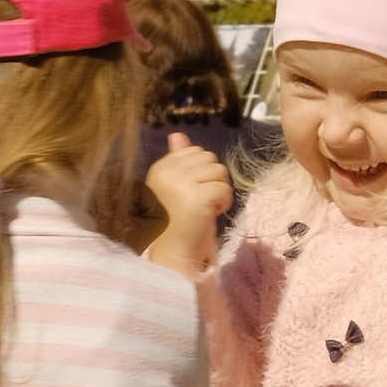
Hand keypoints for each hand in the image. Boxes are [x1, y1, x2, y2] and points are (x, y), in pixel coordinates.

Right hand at [145, 131, 232, 276]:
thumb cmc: (176, 220)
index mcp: (161, 167)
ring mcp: (182, 184)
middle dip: (212, 180)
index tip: (192, 193)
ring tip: (206, 207)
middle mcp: (168, 172)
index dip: (201, 173)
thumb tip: (178, 135)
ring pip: (220, 171)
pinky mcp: (198, 197)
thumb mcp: (177, 186)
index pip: (195, 151)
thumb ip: (178, 160)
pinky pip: (224, 189)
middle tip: (200, 201)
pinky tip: (211, 214)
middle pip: (209, 158)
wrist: (174, 251)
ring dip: (219, 191)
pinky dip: (224, 203)